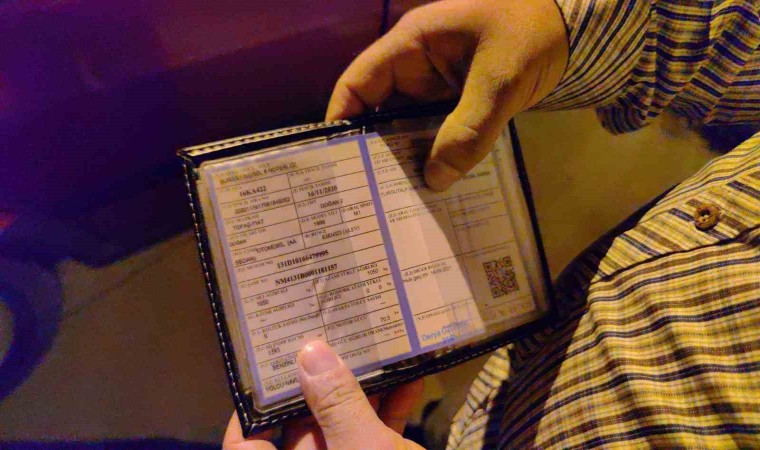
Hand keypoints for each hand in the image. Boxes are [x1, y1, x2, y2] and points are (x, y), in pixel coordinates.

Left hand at [223, 340, 424, 448]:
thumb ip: (338, 406)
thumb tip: (309, 354)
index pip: (245, 448)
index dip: (251, 412)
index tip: (267, 368)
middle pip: (301, 432)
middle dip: (319, 386)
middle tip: (330, 337)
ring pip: (343, 432)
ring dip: (362, 395)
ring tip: (374, 350)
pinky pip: (375, 443)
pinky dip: (390, 416)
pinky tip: (410, 383)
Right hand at [326, 0, 567, 190]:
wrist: (579, 28)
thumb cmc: (532, 34)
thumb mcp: (499, 81)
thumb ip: (469, 130)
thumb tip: (435, 180)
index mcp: (413, 43)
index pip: (359, 81)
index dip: (341, 118)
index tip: (335, 161)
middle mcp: (417, 64)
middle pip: (379, 109)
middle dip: (374, 148)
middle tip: (366, 194)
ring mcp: (438, 83)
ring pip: (408, 124)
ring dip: (406, 155)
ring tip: (395, 198)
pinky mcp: (459, 99)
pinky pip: (437, 129)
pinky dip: (434, 153)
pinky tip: (433, 183)